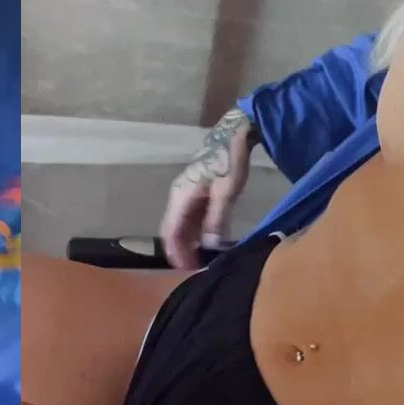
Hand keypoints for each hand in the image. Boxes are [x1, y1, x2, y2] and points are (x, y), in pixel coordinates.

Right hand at [160, 108, 254, 270]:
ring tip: (202, 259)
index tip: (187, 270)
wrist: (233, 134)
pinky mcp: (196, 193)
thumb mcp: (226, 192)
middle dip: (181, 251)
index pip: (170, 231)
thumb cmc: (228, 161)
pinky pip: (191, 218)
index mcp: (180, 196)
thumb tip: (209, 246)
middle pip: (172, 230)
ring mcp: (186, 194)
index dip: (176, 252)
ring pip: (181, 225)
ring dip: (188, 243)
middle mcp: (178, 196)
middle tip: (195, 269)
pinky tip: (207, 241)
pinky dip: (196, 232)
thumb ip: (216, 220)